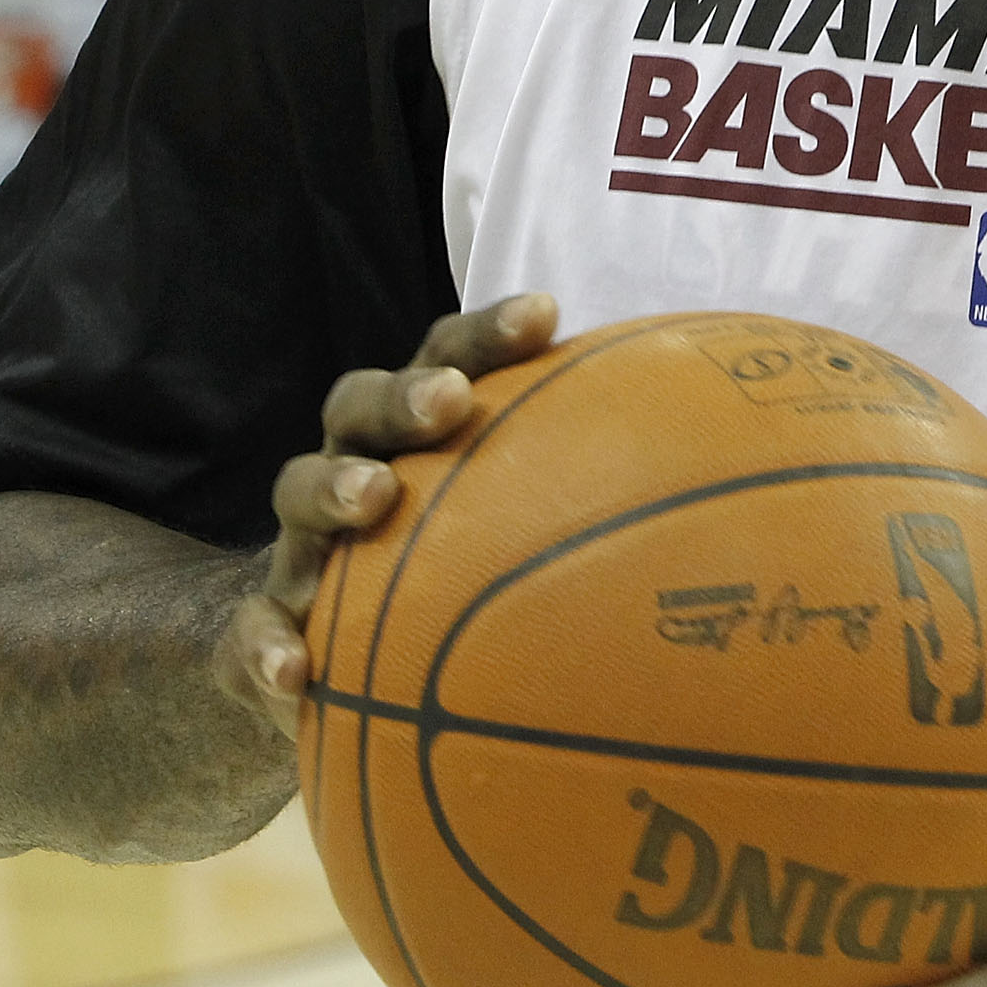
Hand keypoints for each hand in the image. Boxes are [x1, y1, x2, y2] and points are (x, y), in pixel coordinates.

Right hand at [212, 292, 559, 740]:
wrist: (296, 667)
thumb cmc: (430, 582)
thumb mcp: (498, 543)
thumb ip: (585, 516)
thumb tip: (740, 522)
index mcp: (410, 441)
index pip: (447, 360)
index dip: (489, 334)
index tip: (548, 314)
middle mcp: (349, 476)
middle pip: (361, 404)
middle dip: (406, 392)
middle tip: (449, 402)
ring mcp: (296, 553)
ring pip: (293, 497)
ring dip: (330, 489)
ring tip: (368, 499)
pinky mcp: (254, 636)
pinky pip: (246, 639)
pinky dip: (264, 651)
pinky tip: (294, 673)